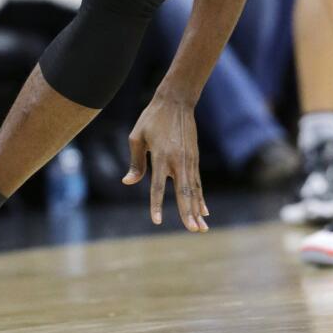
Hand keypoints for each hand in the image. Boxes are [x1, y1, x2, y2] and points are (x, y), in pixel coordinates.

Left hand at [122, 90, 209, 232]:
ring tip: (202, 229)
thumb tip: (128, 183)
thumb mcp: (137, 137)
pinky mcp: (194, 158)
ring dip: (197, 210)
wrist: (176, 101)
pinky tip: (204, 211)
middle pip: (183, 192)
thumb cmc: (152, 118)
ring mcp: (189, 160)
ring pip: (194, 190)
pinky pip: (198, 182)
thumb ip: (135, 162)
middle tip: (194, 231)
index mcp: (161, 155)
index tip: (156, 222)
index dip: (156, 205)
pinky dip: (201, 198)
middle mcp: (177, 160)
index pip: (158, 186)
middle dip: (188, 213)